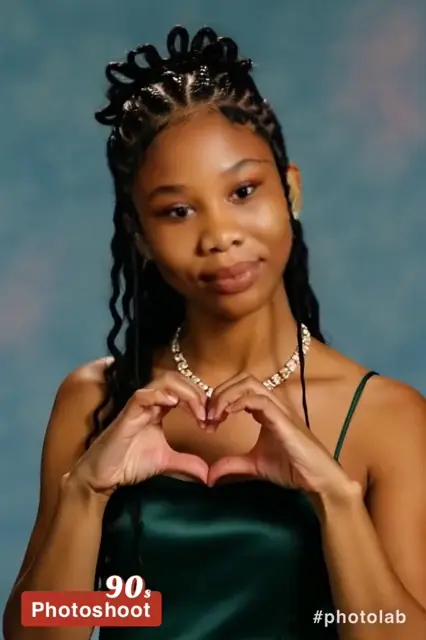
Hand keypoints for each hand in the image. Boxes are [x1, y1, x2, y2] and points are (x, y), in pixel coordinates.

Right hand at [68, 372, 207, 498]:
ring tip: (198, 411)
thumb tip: (209, 475)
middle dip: (197, 392)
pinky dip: (159, 395)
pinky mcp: (126, 414)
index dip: (201, 399)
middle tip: (209, 414)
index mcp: (159, 408)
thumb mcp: (166, 462)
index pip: (184, 390)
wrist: (103, 476)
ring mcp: (137, 406)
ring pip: (162, 381)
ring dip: (185, 392)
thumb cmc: (129, 463)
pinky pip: (142, 395)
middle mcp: (149, 402)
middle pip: (176, 379)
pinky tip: (173, 404)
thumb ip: (188, 463)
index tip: (213, 420)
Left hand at [206, 373, 352, 498]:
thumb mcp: (254, 465)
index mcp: (266, 409)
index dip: (220, 399)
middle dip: (220, 392)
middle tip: (207, 416)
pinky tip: (228, 415)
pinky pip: (259, 399)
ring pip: (249, 383)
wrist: (318, 479)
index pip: (240, 388)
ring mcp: (279, 408)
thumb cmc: (292, 468)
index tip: (208, 420)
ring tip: (214, 416)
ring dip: (226, 395)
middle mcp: (273, 403)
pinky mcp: (282, 418)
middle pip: (242, 379)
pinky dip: (239, 402)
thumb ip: (233, 465)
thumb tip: (210, 476)